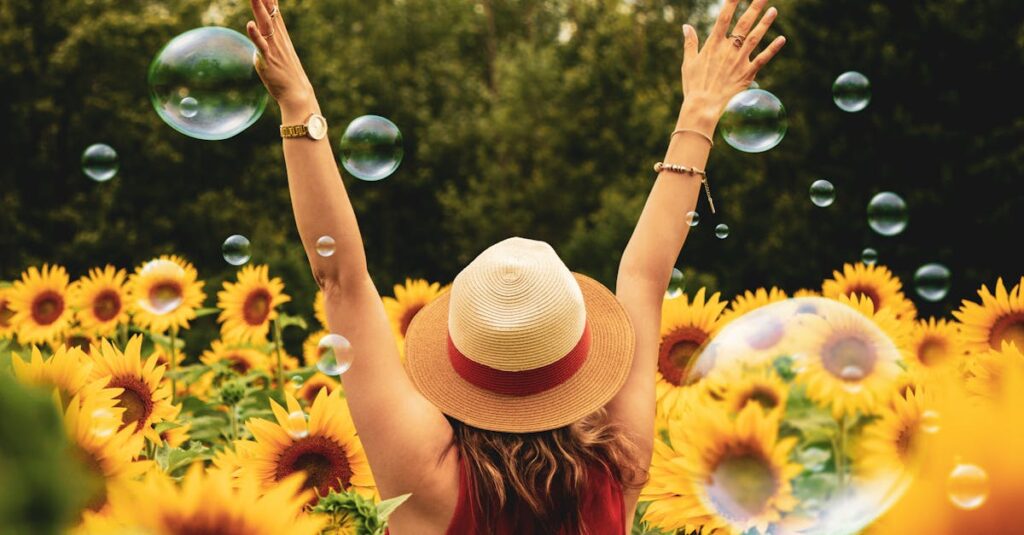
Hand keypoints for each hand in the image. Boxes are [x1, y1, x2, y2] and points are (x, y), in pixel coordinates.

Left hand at [246, 0, 314, 109]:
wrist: (297, 93)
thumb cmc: (287, 76)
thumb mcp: (278, 54)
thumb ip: (267, 43)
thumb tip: (257, 38)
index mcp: (281, 35)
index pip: (274, 10)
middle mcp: (278, 38)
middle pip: (270, 12)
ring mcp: (274, 48)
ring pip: (265, 24)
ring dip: (259, 9)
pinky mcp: (268, 60)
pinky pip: (261, 46)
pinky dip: (255, 35)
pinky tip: (250, 24)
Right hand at [679, 0, 785, 122]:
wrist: (703, 107)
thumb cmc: (693, 86)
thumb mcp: (688, 63)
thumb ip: (689, 43)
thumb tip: (686, 26)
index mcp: (713, 45)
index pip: (724, 17)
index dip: (732, 2)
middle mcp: (728, 49)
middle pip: (743, 23)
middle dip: (754, 7)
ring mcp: (739, 61)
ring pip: (755, 37)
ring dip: (765, 23)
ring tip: (774, 10)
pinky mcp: (747, 73)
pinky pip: (762, 58)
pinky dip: (773, 49)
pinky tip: (782, 38)